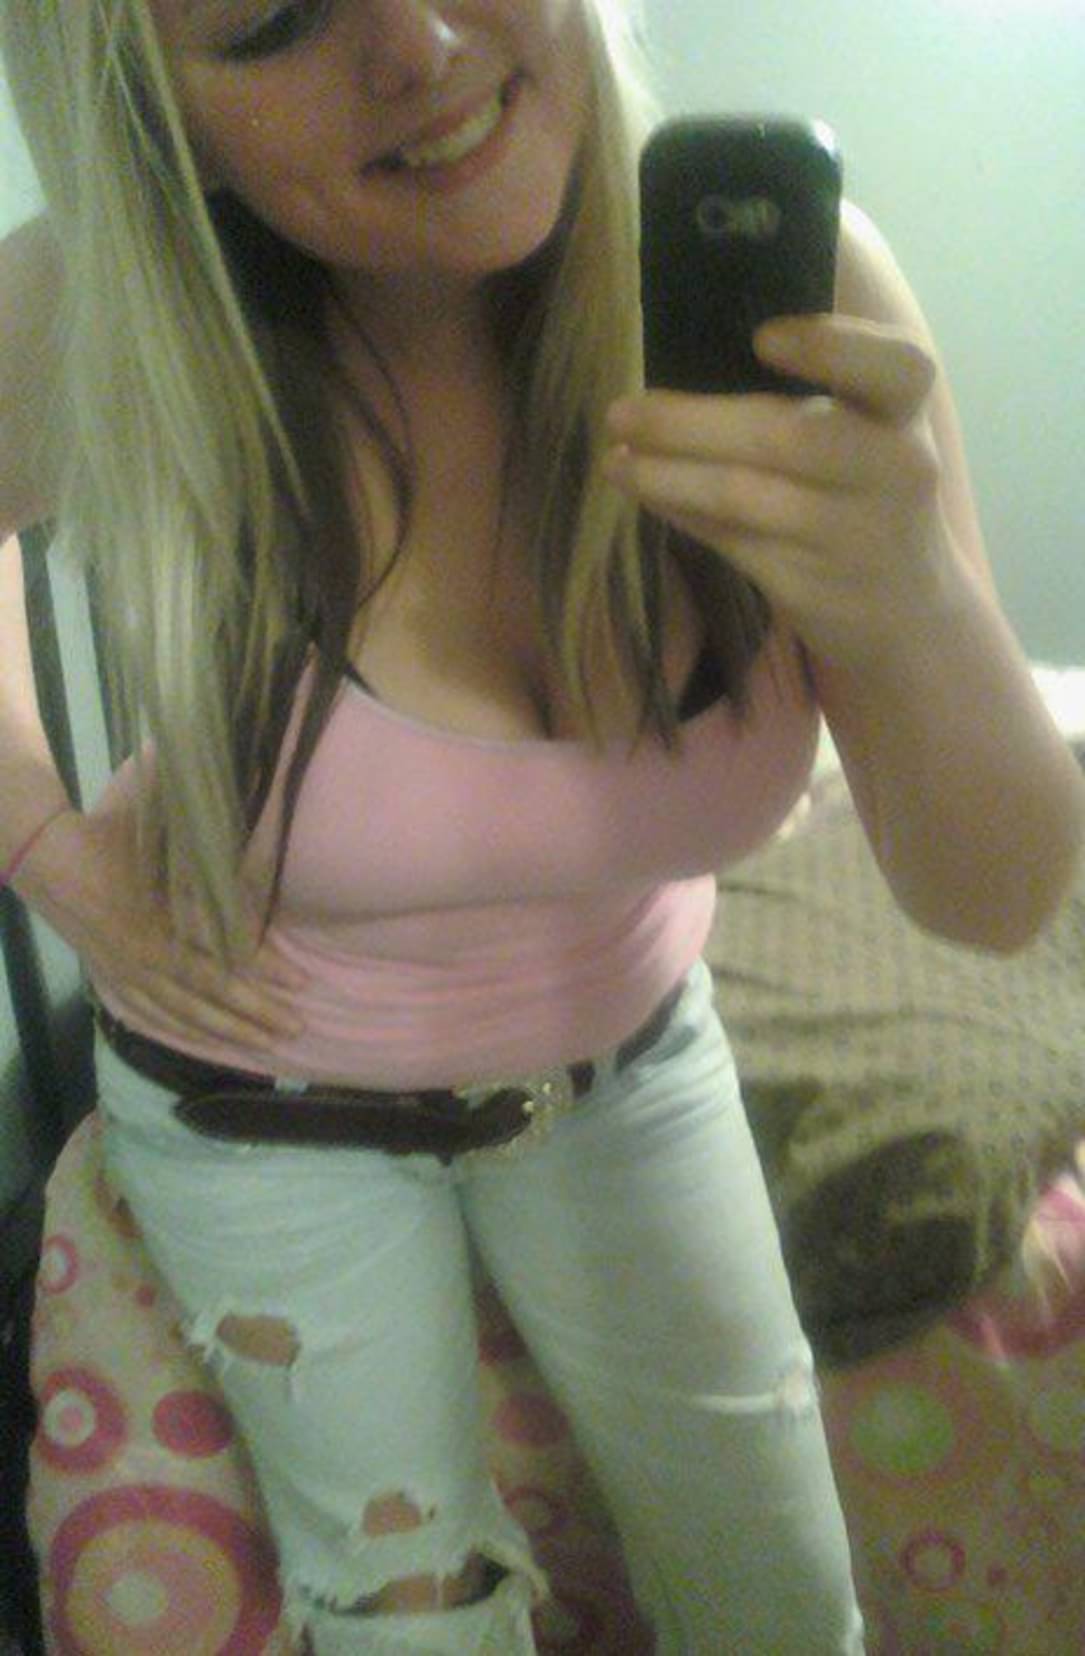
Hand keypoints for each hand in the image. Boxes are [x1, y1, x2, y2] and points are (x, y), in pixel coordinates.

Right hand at [14, 804, 307, 1050]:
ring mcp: (131, 976)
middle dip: (257, 1014)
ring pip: (186, 1014)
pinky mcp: (115, 983)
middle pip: (213, 995)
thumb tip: (260, 881)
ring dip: (228, 1031)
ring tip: (266, 1043)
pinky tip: (208, 1042)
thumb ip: (210, 875)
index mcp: (167, 924)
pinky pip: (152, 1017)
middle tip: (297, 1027)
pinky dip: (183, 1032)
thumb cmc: (117, 847)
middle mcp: (151, 958)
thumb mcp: (168, 852)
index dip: (266, 970)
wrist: (55, 864)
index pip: (228, 956)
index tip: (302, 981)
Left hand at [601, 315, 959, 668]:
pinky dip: (681, 510)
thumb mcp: (869, 434)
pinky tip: (645, 491)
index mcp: (904, 414)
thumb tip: (688, 348)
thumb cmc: (869, 493)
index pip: (896, 368)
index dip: (833, 347)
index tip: (763, 337)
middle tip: (620, 411)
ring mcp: (852, 535)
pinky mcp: (812, 587)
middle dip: (690, 423)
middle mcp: (892, 470)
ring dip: (666, 474)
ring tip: (614, 459)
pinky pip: (731, 540)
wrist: (908, 613)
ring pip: (744, 495)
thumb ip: (817, 392)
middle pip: (789, 436)